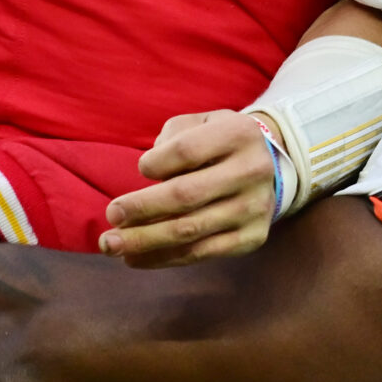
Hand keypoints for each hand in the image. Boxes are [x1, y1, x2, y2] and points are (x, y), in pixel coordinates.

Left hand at [100, 110, 280, 267]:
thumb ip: (173, 137)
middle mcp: (252, 171)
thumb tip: (150, 176)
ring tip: (111, 244)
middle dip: (141, 208)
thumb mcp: (202, 122)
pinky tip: (136, 258)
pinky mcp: (252, 238)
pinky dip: (163, 258)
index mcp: (239, 134)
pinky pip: (200, 253)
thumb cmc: (220, 143)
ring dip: (144, 240)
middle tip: (110, 216)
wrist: (271, 167)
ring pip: (189, 230)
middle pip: (185, 195)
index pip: (186, 150)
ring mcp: (254, 208)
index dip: (155, 162)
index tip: (140, 168)